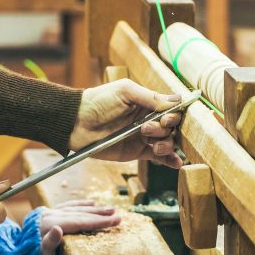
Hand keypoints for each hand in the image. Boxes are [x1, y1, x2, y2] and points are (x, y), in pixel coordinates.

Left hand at [37, 200, 120, 254]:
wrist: (14, 250)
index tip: (114, 221)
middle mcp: (51, 215)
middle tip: (119, 216)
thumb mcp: (39, 254)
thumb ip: (49, 242)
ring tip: (110, 210)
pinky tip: (91, 203)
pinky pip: (68, 206)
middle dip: (101, 215)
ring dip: (94, 209)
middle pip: (80, 214)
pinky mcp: (49, 213)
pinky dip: (80, 204)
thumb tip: (58, 229)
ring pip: (76, 208)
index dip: (98, 222)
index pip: (80, 222)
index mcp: (51, 225)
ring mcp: (50, 212)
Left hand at [69, 79, 184, 166]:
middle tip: (147, 129)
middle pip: (172, 127)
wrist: (77, 123)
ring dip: (166, 145)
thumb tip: (178, 99)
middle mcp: (148, 119)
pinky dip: (169, 160)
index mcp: (147, 102)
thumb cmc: (98, 101)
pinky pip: (159, 157)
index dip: (174, 115)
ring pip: (167, 142)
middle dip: (165, 130)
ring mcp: (144, 137)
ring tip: (153, 145)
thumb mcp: (125, 92)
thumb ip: (151, 97)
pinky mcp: (138, 152)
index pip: (171, 109)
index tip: (166, 119)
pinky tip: (176, 163)